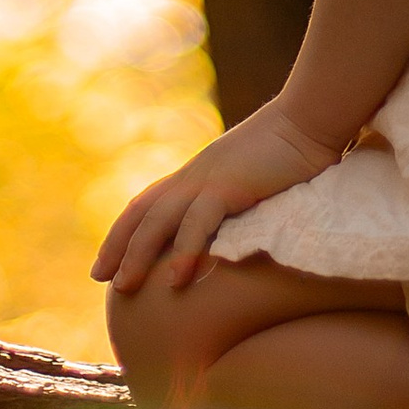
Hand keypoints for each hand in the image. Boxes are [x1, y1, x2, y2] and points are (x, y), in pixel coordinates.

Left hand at [92, 102, 339, 295]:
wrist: (308, 121)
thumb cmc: (290, 151)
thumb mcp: (251, 178)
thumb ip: (235, 200)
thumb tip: (233, 230)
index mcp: (197, 174)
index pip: (148, 202)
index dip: (125, 231)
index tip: (107, 260)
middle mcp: (194, 176)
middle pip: (143, 212)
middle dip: (118, 245)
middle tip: (100, 279)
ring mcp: (208, 180)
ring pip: (159, 220)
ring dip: (138, 254)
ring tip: (124, 287)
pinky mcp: (228, 186)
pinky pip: (198, 223)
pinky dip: (184, 252)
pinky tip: (175, 281)